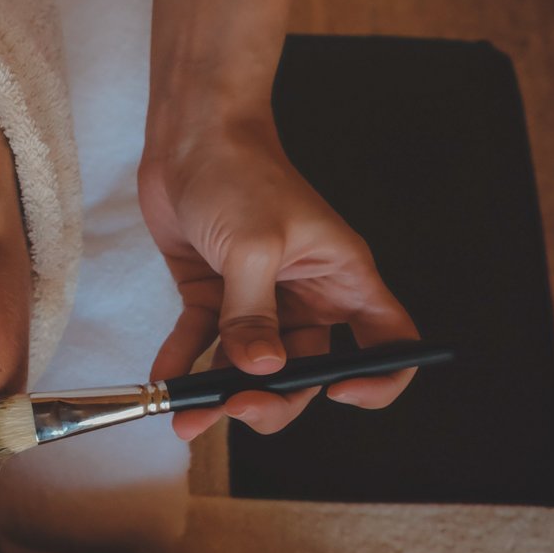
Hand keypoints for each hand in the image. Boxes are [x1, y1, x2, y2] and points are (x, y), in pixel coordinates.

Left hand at [138, 120, 418, 439]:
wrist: (190, 136)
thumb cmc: (240, 171)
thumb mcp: (254, 244)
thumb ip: (254, 313)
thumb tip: (261, 369)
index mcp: (342, 280)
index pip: (388, 344)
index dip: (377, 380)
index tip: (340, 393)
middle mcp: (305, 298)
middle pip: (305, 372)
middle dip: (274, 398)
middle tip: (238, 406)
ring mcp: (259, 300)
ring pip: (249, 366)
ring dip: (219, 393)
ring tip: (187, 416)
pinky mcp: (215, 295)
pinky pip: (203, 340)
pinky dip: (184, 361)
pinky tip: (165, 380)